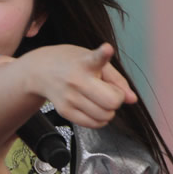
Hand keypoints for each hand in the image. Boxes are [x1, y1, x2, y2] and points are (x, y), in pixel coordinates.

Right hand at [21, 43, 136, 127]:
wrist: (41, 71)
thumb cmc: (72, 63)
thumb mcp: (95, 61)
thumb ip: (117, 80)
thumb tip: (132, 99)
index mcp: (85, 63)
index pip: (96, 59)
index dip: (102, 54)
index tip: (106, 49)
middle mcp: (76, 80)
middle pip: (111, 101)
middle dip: (116, 99)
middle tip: (108, 91)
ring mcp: (69, 98)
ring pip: (105, 116)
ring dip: (108, 110)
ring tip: (98, 98)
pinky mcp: (65, 111)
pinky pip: (94, 124)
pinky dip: (99, 119)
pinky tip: (93, 107)